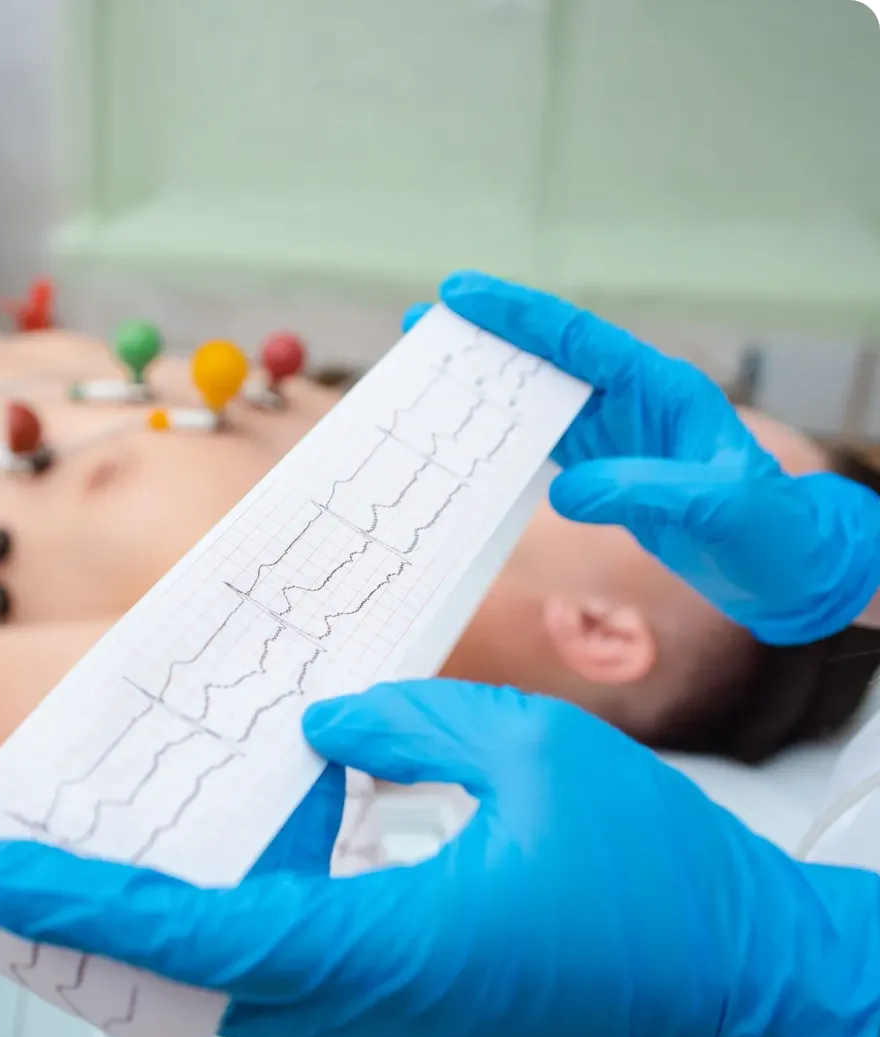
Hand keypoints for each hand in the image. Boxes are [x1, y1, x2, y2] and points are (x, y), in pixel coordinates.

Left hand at [0, 681, 879, 1036]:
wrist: (745, 971)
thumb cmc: (657, 873)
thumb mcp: (530, 748)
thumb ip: (409, 723)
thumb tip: (328, 728)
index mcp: (403, 951)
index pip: (208, 940)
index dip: (95, 906)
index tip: (6, 882)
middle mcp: (389, 1013)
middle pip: (211, 978)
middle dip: (122, 922)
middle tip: (54, 856)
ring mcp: (409, 1032)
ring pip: (260, 986)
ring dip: (199, 920)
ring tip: (149, 840)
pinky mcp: (431, 1022)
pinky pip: (318, 980)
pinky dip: (272, 922)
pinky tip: (278, 848)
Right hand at [406, 272, 879, 645]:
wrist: (785, 570)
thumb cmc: (765, 533)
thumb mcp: (714, 508)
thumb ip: (643, 492)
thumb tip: (567, 490)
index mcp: (660, 390)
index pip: (579, 340)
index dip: (518, 316)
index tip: (462, 295)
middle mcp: (633, 402)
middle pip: (548, 357)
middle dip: (486, 339)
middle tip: (424, 326)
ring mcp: (618, 434)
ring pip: (541, 396)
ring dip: (489, 386)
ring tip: (433, 375)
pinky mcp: (607, 468)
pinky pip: (546, 440)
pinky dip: (505, 435)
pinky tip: (472, 436)